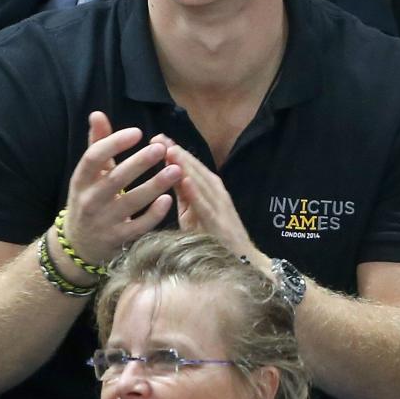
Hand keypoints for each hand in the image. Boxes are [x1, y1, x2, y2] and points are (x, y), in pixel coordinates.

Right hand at [61, 112, 180, 266]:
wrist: (79, 244)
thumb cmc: (90, 198)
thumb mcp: (89, 174)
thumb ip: (97, 144)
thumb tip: (97, 114)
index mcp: (81, 180)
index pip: (93, 158)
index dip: (114, 143)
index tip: (137, 132)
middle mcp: (89, 201)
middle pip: (115, 180)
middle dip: (139, 163)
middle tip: (162, 149)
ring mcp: (104, 222)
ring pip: (131, 203)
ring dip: (155, 185)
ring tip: (176, 170)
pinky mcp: (118, 239)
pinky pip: (138, 227)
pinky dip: (154, 214)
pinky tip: (169, 199)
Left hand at [154, 136, 260, 263]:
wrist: (242, 260)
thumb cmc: (215, 238)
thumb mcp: (193, 213)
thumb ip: (184, 195)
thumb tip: (168, 175)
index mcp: (210, 190)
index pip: (191, 167)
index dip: (175, 152)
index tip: (157, 138)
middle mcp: (217, 193)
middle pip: (195, 169)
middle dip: (177, 153)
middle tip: (158, 138)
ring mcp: (220, 206)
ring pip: (200, 182)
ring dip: (185, 166)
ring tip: (170, 151)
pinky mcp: (219, 222)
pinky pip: (205, 205)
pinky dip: (195, 192)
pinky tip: (184, 180)